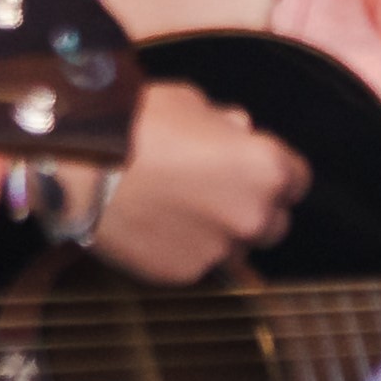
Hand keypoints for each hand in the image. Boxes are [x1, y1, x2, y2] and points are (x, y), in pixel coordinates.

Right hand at [88, 82, 308, 286]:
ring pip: (239, 249)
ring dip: (222, 235)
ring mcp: (221, 249)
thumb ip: (228, 125)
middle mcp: (255, 214)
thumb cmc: (140, 124)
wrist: (82, 168)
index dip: (276, 175)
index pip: (298, 180)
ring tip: (184, 215)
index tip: (253, 172)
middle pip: (275, 222)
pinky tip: (159, 231)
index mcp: (269, 167)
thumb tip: (239, 132)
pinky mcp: (185, 274)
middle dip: (254, 209)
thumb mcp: (196, 105)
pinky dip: (186, 251)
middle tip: (219, 196)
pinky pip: (199, 265)